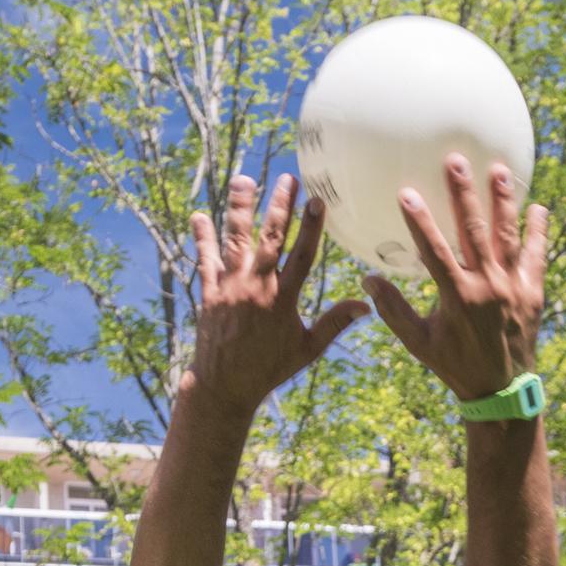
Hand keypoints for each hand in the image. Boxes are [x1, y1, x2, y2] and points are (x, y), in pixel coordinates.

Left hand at [179, 174, 365, 417]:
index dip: (310, 228)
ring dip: (240, 209)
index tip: (317, 201)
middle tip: (288, 178)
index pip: (302, 256)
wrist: (224, 386)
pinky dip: (202, 238)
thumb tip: (366, 304)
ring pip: (235, 241)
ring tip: (244, 179)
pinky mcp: (209, 293)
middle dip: (279, 207)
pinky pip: (205, 259)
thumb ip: (335, 323)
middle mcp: (256, 288)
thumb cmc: (269, 369)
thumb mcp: (307, 349)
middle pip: (269, 239)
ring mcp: (230, 288)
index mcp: (283, 300)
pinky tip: (199, 215)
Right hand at [366, 155, 547, 402]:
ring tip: (500, 169)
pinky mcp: (534, 292)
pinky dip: (538, 231)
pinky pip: (536, 255)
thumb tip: (367, 280)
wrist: (501, 389)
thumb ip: (393, 310)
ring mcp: (514, 287)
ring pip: (508, 236)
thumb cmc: (454, 364)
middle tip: (456, 160)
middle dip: (464, 194)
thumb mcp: (418, 342)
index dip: (419, 221)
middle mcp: (487, 287)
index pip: (434, 251)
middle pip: (474, 232)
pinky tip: (538, 207)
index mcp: (457, 297)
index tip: (407, 192)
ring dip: (503, 201)